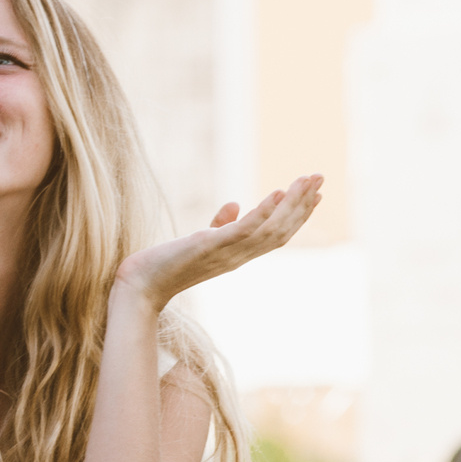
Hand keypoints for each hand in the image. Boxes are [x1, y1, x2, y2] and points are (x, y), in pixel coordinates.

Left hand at [115, 175, 324, 311]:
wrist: (141, 284)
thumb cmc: (167, 264)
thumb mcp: (199, 240)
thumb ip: (219, 224)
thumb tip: (234, 204)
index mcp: (238, 253)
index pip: (277, 234)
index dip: (298, 214)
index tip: (316, 193)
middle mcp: (239, 256)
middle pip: (282, 230)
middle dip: (303, 204)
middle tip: (320, 177)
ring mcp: (228, 253)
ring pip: (271, 229)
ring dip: (292, 203)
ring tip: (306, 179)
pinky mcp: (211, 247)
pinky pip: (245, 230)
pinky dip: (264, 212)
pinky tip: (277, 192)